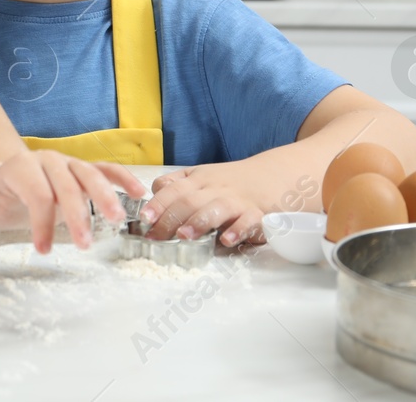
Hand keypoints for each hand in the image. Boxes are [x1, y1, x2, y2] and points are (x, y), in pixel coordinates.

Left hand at [0, 150, 145, 253]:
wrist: (10, 182)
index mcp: (21, 168)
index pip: (37, 193)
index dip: (40, 222)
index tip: (42, 251)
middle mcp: (46, 161)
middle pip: (66, 184)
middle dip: (76, 215)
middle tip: (82, 246)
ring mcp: (67, 164)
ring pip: (89, 174)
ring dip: (104, 196)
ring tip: (116, 221)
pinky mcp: (83, 170)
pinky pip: (106, 170)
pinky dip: (122, 179)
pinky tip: (139, 194)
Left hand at [143, 161, 276, 247]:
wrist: (271, 175)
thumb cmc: (228, 181)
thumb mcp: (199, 177)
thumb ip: (175, 186)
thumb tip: (149, 204)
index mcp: (198, 179)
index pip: (173, 189)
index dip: (158, 203)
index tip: (145, 218)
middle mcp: (215, 188)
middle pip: (189, 201)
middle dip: (170, 219)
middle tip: (156, 236)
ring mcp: (236, 200)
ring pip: (215, 209)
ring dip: (198, 222)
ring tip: (184, 236)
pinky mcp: (257, 214)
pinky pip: (247, 221)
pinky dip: (237, 230)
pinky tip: (226, 240)